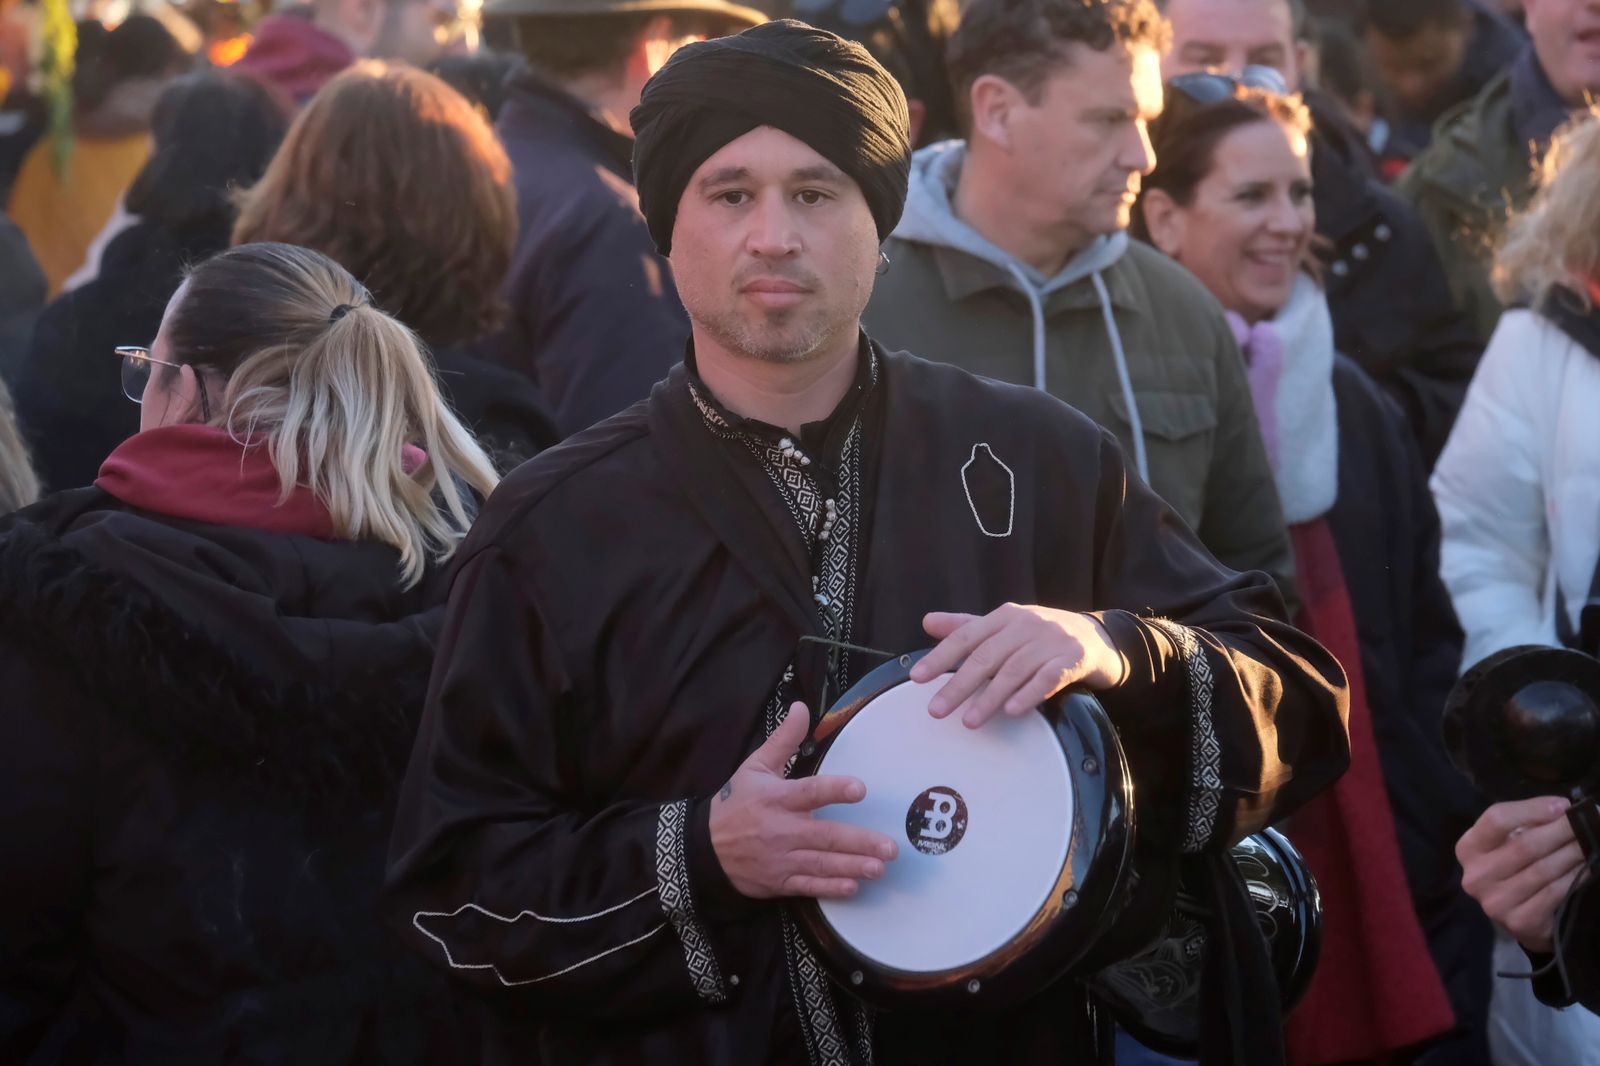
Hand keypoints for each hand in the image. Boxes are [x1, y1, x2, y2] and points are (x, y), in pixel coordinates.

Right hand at [710, 704, 898, 899]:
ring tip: (879, 867)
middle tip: (890, 846)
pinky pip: (808, 886)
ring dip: (852, 866)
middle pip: (824, 835)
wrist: (704, 848)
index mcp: (777, 798)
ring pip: (821, 863)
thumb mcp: (755, 767)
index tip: (859, 789)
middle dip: (859, 842)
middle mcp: (781, 829)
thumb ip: (783, 740)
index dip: (834, 790)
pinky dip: (829, 888)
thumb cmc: (736, 803)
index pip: (809, 792)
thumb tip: (802, 708)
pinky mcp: (779, 881)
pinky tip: (852, 887)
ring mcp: (780, 858)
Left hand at [909, 604, 1126, 728]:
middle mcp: (1026, 624)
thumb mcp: (1004, 626)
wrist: (1097, 637)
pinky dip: (1029, 694)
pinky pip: (1048, 678)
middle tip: (936, 710)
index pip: (966, 636)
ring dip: (990, 698)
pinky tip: (1012, 711)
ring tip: (970, 721)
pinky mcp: (1073, 659)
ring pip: (1014, 670)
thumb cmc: (1041, 636)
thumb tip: (927, 622)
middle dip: (959, 685)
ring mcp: (1051, 641)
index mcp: (1005, 615)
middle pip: (987, 657)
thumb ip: (966, 627)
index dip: (940, 657)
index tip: (916, 678)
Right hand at [1457, 797, 1583, 952]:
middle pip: (1524, 845)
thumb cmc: (1511, 866)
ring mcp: (1496, 901)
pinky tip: (1587, 868)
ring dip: (1573, 853)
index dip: (1532, 810)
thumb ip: (1525, 822)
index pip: (1496, 819)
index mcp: (1468, 848)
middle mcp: (1476, 875)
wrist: (1512, 912)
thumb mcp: (1506, 840)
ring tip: (1590, 842)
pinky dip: (1575, 877)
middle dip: (1561, 831)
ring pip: (1543, 870)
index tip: (1563, 805)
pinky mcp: (1519, 920)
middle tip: (1586, 821)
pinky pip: (1554, 893)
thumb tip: (1562, 808)